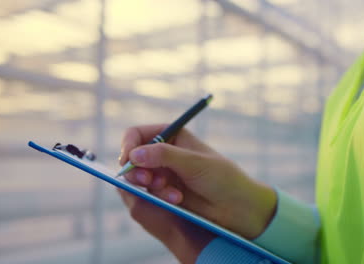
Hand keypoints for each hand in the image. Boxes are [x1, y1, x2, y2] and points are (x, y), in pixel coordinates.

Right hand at [118, 124, 276, 262]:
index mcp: (172, 135)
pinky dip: (158, 196)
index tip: (127, 160)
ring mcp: (163, 172)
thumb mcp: (194, 163)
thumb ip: (163, 156)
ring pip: (138, 177)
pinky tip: (176, 199)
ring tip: (172, 193)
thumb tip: (133, 155)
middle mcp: (164, 152)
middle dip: (137, 170)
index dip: (129, 146)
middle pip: (133, 157)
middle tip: (147, 180)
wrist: (235, 206)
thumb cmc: (221, 178)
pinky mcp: (164, 192)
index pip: (138, 134)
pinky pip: (148, 193)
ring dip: (151, 185)